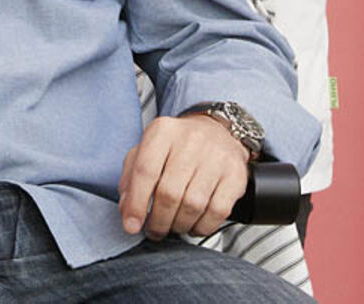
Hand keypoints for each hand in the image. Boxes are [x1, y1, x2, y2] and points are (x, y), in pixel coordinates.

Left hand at [118, 112, 249, 239]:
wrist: (217, 133)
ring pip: (193, 205)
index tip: (132, 226)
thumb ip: (131, 178)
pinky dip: (202, 227)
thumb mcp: (148, 151)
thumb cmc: (178, 147)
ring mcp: (216, 157)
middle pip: (169, 193)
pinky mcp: (236, 175)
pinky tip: (194, 225)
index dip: (136, 204)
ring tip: (173, 226)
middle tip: (154, 230)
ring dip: (179, 225)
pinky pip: (217, 212)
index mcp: (163, 131)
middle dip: (158, 221)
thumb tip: (127, 210)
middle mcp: (190, 141)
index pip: (145, 171)